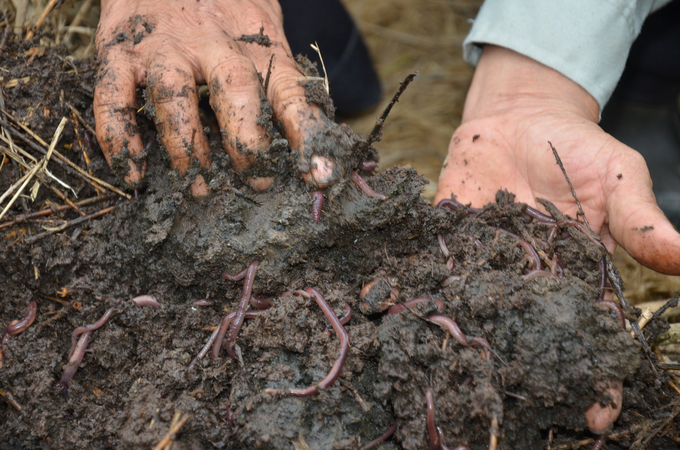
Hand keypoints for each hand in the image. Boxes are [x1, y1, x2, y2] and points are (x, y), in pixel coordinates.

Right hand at [94, 0, 338, 195]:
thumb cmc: (222, 9)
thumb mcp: (262, 34)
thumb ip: (281, 83)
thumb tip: (310, 150)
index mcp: (256, 44)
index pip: (290, 90)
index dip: (307, 133)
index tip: (320, 172)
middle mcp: (211, 43)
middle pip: (234, 88)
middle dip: (247, 140)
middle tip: (257, 180)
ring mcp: (162, 46)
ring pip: (172, 95)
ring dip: (186, 146)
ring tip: (199, 187)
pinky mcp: (118, 51)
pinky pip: (113, 96)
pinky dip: (119, 137)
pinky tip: (133, 171)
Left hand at [435, 45, 679, 432]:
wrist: (520, 115)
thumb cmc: (579, 147)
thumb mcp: (619, 178)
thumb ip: (638, 220)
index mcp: (576, 271)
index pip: (590, 331)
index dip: (597, 375)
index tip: (596, 417)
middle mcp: (529, 275)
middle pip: (531, 332)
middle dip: (529, 372)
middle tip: (523, 414)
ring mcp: (486, 259)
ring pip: (481, 308)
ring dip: (471, 340)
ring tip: (461, 380)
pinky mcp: (450, 235)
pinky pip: (436, 265)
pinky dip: (422, 285)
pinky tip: (405, 315)